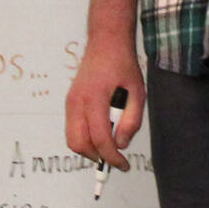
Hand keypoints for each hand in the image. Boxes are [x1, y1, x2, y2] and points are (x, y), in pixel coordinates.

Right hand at [64, 39, 144, 171]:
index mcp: (95, 98)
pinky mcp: (70, 101)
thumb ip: (131, 120)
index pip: (100, 138)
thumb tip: (121, 144)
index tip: (123, 165)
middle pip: (79, 143)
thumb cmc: (122, 64)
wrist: (105, 43)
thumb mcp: (137, 92)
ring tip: (109, 143)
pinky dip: (85, 137)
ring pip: (73, 138)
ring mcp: (71, 102)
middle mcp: (77, 102)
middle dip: (97, 156)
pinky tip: (102, 130)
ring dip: (90, 147)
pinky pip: (73, 128)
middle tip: (115, 158)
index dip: (112, 157)